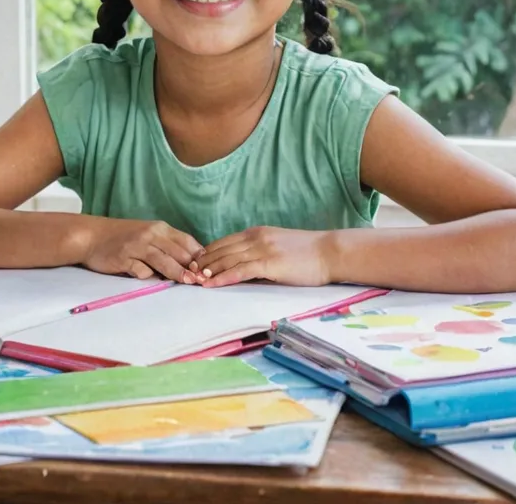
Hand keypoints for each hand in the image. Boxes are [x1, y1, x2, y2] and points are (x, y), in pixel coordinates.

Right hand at [81, 217, 201, 282]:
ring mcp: (137, 246)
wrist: (93, 235)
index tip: (209, 269)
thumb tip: (191, 263)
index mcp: (160, 228)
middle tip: (203, 280)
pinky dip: (147, 275)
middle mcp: (150, 235)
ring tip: (189, 282)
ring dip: (177, 272)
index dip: (199, 256)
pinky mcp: (124, 258)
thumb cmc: (124, 237)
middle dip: (192, 267)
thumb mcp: (149, 236)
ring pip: (163, 260)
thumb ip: (167, 246)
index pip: (186, 241)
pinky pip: (140, 269)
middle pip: (177, 251)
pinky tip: (149, 278)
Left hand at [192, 227, 333, 287]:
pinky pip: (240, 270)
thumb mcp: (279, 248)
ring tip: (193, 279)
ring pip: (227, 259)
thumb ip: (260, 254)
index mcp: (257, 233)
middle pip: (221, 249)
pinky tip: (212, 283)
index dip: (207, 252)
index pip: (225, 242)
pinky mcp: (269, 263)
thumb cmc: (308, 254)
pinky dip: (223, 277)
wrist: (329, 252)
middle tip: (186, 272)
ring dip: (208, 270)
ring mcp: (262, 249)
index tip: (194, 263)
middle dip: (202, 261)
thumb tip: (244, 268)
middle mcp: (256, 237)